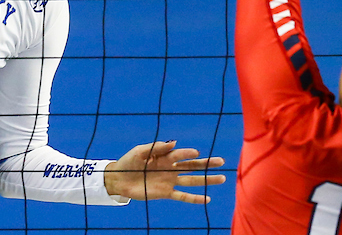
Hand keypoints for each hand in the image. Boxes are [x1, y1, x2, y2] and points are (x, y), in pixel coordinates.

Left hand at [103, 140, 225, 203]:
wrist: (119, 179)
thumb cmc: (129, 162)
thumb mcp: (140, 151)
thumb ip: (156, 147)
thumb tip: (174, 142)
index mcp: (165, 156)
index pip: (180, 154)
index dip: (187, 153)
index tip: (195, 153)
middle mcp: (170, 168)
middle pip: (192, 166)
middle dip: (206, 164)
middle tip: (221, 161)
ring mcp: (170, 181)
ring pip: (192, 180)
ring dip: (206, 180)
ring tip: (222, 178)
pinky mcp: (166, 193)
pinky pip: (183, 196)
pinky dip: (195, 198)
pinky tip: (207, 199)